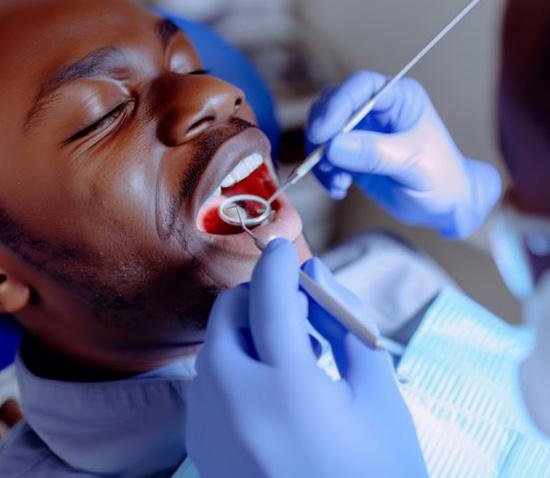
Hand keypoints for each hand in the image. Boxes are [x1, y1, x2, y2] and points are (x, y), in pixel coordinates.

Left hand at [186, 239, 426, 477]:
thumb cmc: (377, 476)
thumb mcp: (379, 398)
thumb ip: (347, 327)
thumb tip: (320, 276)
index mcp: (287, 389)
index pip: (272, 298)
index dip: (279, 263)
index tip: (284, 246)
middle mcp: (234, 402)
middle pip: (230, 314)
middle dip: (260, 295)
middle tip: (301, 311)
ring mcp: (209, 427)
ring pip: (216, 344)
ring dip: (248, 328)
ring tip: (295, 352)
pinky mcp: (201, 445)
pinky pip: (209, 379)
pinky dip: (235, 362)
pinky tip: (272, 387)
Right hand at [307, 71, 500, 237]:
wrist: (444, 203)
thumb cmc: (441, 177)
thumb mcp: (413, 164)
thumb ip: (375, 153)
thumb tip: (333, 146)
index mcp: (398, 97)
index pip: (360, 87)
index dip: (337, 106)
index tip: (321, 134)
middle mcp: (375, 108)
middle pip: (332, 104)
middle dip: (321, 133)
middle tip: (322, 162)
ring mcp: (360, 131)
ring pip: (322, 131)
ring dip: (320, 157)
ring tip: (337, 181)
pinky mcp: (350, 153)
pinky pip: (323, 155)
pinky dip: (323, 172)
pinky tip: (339, 188)